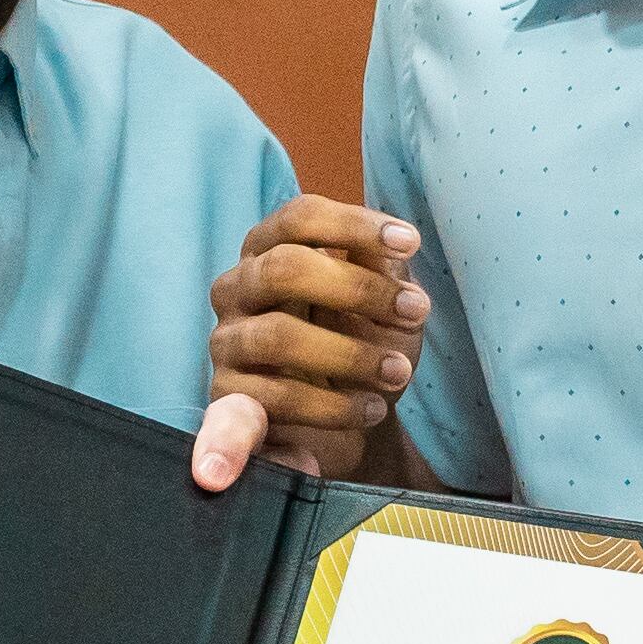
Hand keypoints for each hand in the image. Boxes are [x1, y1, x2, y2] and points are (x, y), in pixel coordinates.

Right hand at [191, 198, 429, 491]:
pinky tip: (370, 411)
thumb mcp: (383, 306)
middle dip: (357, 289)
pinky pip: (275, 398)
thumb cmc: (362, 346)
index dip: (354, 225)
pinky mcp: (228, 397)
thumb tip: (388, 248)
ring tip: (398, 372)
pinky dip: (329, 408)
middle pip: (283, 268)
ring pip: (279, 336)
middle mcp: (238, 288)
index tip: (411, 243)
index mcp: (271, 250)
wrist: (347, 424)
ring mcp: (227, 342)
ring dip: (352, 355)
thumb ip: (381, 273)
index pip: (300, 218)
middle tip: (415, 311)